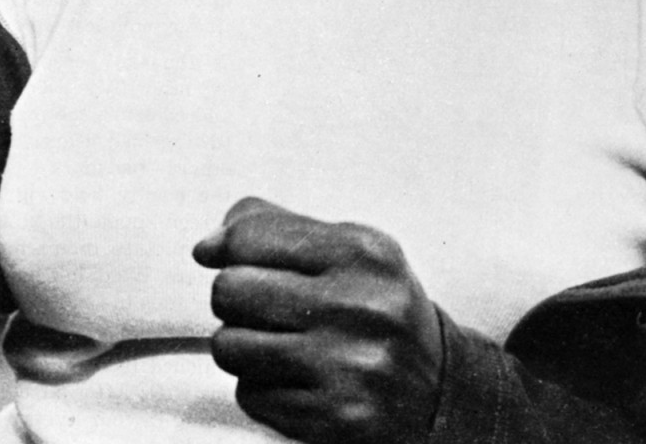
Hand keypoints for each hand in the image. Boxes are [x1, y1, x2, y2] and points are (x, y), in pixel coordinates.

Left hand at [194, 197, 442, 443]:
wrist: (440, 385)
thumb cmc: (376, 302)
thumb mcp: (347, 246)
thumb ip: (276, 227)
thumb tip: (205, 247)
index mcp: (360, 252)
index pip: (250, 237)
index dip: (225, 246)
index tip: (225, 257)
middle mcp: (357, 307)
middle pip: (230, 290)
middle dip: (231, 296)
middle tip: (256, 303)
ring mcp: (347, 368)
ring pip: (230, 346)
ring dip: (239, 343)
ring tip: (271, 340)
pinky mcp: (336, 418)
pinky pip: (251, 395)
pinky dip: (261, 385)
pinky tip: (294, 376)